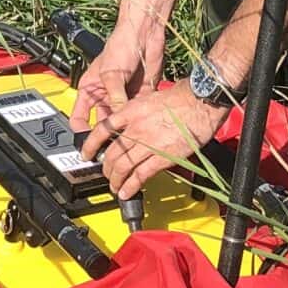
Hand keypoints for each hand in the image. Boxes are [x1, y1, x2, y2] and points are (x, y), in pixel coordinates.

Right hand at [72, 31, 156, 138]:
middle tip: (112, 147)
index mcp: (90, 90)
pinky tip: (140, 126)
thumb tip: (117, 122)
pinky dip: (139, 121)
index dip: (82, 132)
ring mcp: (123, 97)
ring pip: (121, 122)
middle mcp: (105, 96)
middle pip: (103, 123)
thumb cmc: (120, 45)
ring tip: (127, 139)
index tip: (88, 145)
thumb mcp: (111, 74)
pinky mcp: (140, 96)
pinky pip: (137, 114)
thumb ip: (114, 99)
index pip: (80, 118)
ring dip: (124, 129)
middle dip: (106, 135)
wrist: (144, 34)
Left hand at [81, 85, 225, 200]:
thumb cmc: (182, 96)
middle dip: (106, 167)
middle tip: (105, 174)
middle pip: (112, 153)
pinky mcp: (163, 156)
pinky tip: (126, 191)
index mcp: (131, 111)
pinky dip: (131, 185)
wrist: (201, 100)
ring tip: (114, 186)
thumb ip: (137, 113)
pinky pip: (141, 174)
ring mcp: (148, 143)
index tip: (86, 153)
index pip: (102, 129)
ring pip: (123, 166)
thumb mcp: (150, 98)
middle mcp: (136, 128)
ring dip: (115, 179)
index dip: (90, 144)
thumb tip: (130, 125)